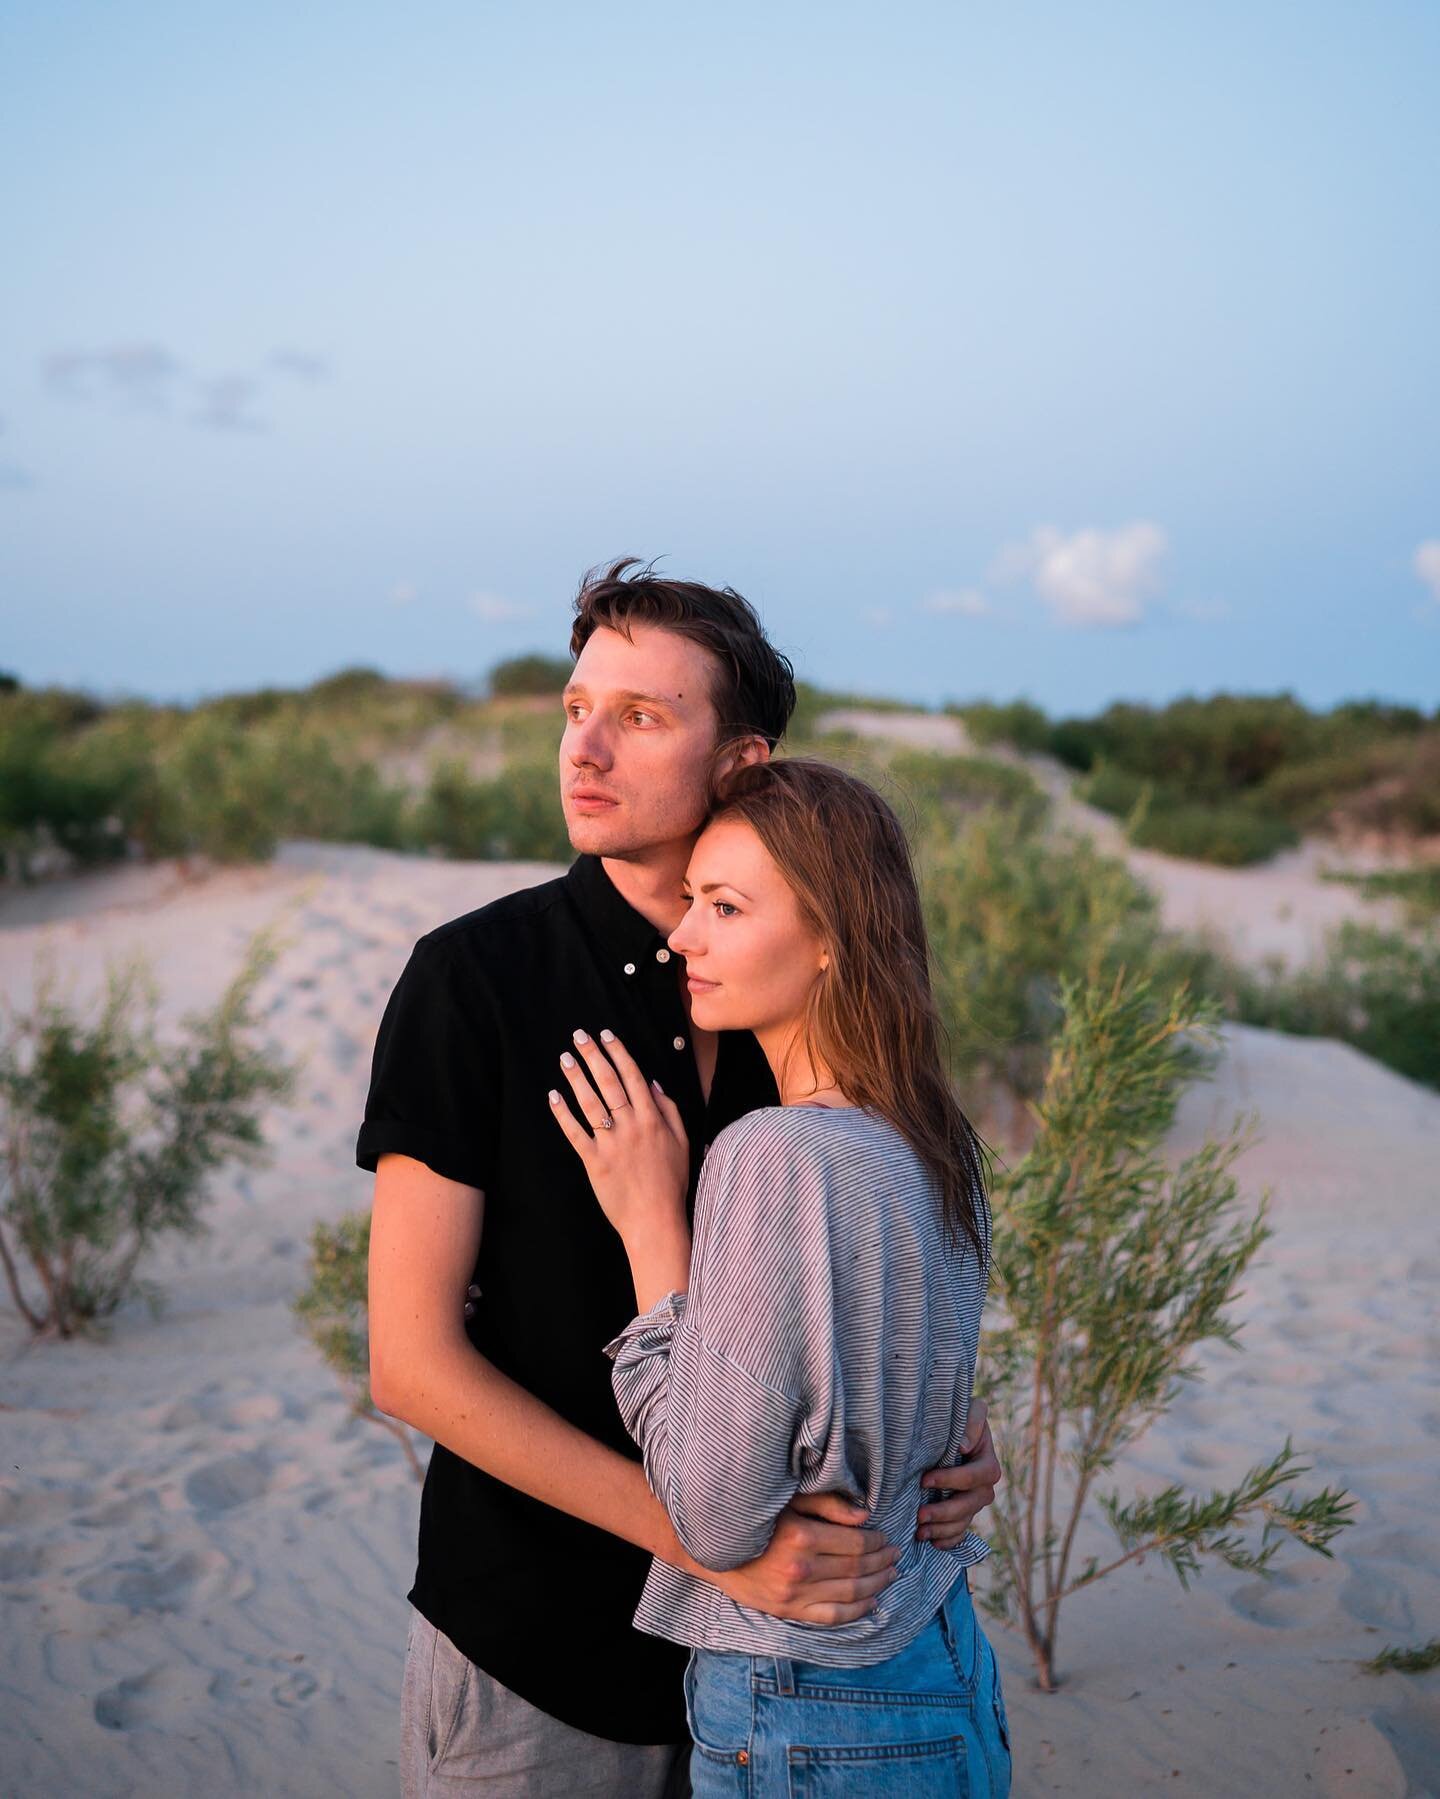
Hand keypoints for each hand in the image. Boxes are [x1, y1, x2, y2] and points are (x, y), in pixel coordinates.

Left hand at [548, 1028, 689, 1239]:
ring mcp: (612, 1144)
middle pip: (609, 1083)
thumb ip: (669, 1110)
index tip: (606, 1035)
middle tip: (579, 1036)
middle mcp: (632, 1127)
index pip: (633, 1077)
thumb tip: (654, 1083)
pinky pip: (575, 1134)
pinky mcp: (595, 1163)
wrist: (655, 1220)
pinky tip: (553, 1096)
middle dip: (594, 1056)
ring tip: (565, 1058)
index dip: (619, 1053)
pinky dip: (562, 1114)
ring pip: (590, 1103)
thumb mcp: (682, 1142)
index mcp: (653, 1120)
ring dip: (576, 1078)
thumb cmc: (671, 1182)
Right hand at [707, 1496, 901, 1625]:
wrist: (714, 1548)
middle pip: (856, 1569)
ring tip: (890, 1575)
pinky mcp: (788, 1611)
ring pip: (849, 1594)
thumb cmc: (755, 1517)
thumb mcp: (788, 1499)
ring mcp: (794, 1594)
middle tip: (896, 1555)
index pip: (855, 1543)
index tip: (886, 1537)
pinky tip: (871, 1601)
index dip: (877, 1541)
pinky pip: (832, 1616)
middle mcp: (800, 1568)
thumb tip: (865, 1516)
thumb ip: (827, 1504)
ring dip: (876, 1585)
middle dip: (882, 1562)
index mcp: (801, 1536)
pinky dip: (856, 1611)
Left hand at [918, 1397, 1002, 1548]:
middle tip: (920, 1514)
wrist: (951, 1431)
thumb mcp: (970, 1410)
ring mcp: (975, 1501)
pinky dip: (949, 1540)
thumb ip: (972, 1422)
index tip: (926, 1479)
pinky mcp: (964, 1512)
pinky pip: (962, 1532)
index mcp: (988, 1462)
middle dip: (945, 1511)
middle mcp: (985, 1486)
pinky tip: (933, 1543)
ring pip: (965, 1521)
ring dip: (943, 1530)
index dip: (953, 1480)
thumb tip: (963, 1446)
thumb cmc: (959, 1417)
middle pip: (971, 1504)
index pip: (977, 1477)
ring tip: (920, 1532)